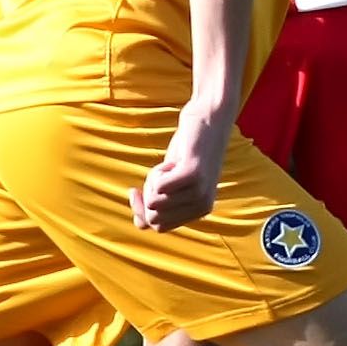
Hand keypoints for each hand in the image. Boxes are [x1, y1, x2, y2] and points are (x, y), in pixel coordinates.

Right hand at [129, 95, 233, 231]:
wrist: (208, 118)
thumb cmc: (185, 151)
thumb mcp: (170, 183)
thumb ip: (159, 205)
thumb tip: (140, 225)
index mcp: (200, 211)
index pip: (158, 227)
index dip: (142, 211)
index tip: (138, 191)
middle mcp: (203, 206)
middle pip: (153, 217)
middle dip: (147, 193)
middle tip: (162, 173)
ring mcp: (200, 191)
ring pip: (153, 202)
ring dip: (153, 179)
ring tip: (170, 165)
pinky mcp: (193, 174)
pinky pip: (158, 186)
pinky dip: (157, 172)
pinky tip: (173, 160)